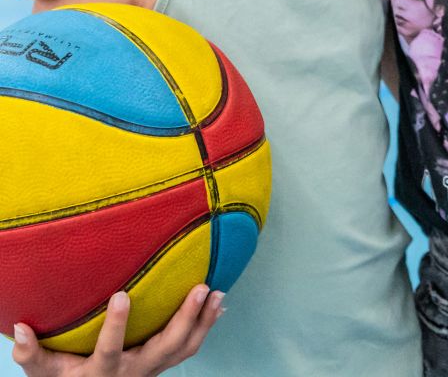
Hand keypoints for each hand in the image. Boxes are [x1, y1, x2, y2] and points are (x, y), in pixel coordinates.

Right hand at [11, 286, 223, 375]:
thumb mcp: (45, 373)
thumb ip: (31, 354)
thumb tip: (19, 330)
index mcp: (102, 373)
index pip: (109, 351)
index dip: (116, 326)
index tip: (121, 295)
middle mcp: (134, 373)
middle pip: (165, 348)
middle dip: (184, 318)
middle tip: (201, 287)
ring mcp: (153, 369)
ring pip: (185, 348)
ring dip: (204, 320)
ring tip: (218, 292)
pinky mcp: (164, 363)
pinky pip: (189, 347)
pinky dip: (206, 326)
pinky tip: (219, 304)